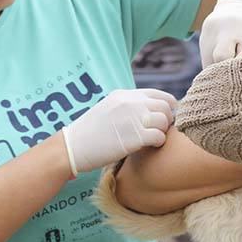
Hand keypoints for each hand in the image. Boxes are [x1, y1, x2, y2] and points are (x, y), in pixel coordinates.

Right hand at [62, 89, 176, 175]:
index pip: (159, 95)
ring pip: (164, 121)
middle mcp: (130, 102)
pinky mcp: (134, 137)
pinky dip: (158, 143)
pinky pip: (159, 136)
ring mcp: (132, 118)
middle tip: (159, 131)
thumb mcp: (109, 109)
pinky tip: (149, 147)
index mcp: (125, 95)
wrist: (73, 147)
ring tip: (152, 139)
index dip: (168, 107)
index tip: (166, 118)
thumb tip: (151, 111)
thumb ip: (128, 106)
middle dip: (166, 120)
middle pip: (165, 107)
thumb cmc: (90, 133)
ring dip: (162, 132)